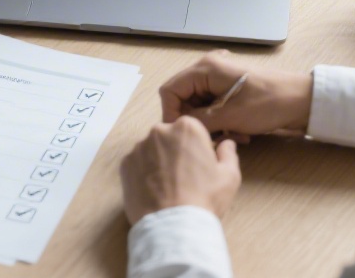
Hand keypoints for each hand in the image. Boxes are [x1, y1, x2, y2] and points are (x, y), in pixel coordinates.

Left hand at [120, 116, 240, 224]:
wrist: (173, 226)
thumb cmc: (205, 198)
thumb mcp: (229, 176)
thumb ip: (228, 153)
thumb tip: (226, 143)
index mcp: (187, 128)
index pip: (192, 129)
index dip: (197, 147)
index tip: (199, 164)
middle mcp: (159, 131)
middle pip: (169, 137)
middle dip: (175, 151)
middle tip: (183, 177)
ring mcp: (139, 147)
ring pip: (151, 150)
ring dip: (158, 162)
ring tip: (167, 187)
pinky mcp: (125, 164)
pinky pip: (136, 164)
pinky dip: (143, 174)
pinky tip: (153, 191)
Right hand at [159, 50, 312, 140]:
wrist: (303, 101)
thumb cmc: (268, 103)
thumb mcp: (229, 116)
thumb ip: (197, 120)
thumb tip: (177, 127)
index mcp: (206, 68)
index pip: (170, 90)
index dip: (170, 113)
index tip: (183, 134)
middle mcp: (209, 70)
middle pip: (184, 99)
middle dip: (196, 123)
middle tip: (213, 139)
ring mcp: (220, 79)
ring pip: (199, 107)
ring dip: (211, 126)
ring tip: (232, 137)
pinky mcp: (230, 90)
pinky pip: (213, 108)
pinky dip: (221, 123)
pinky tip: (239, 133)